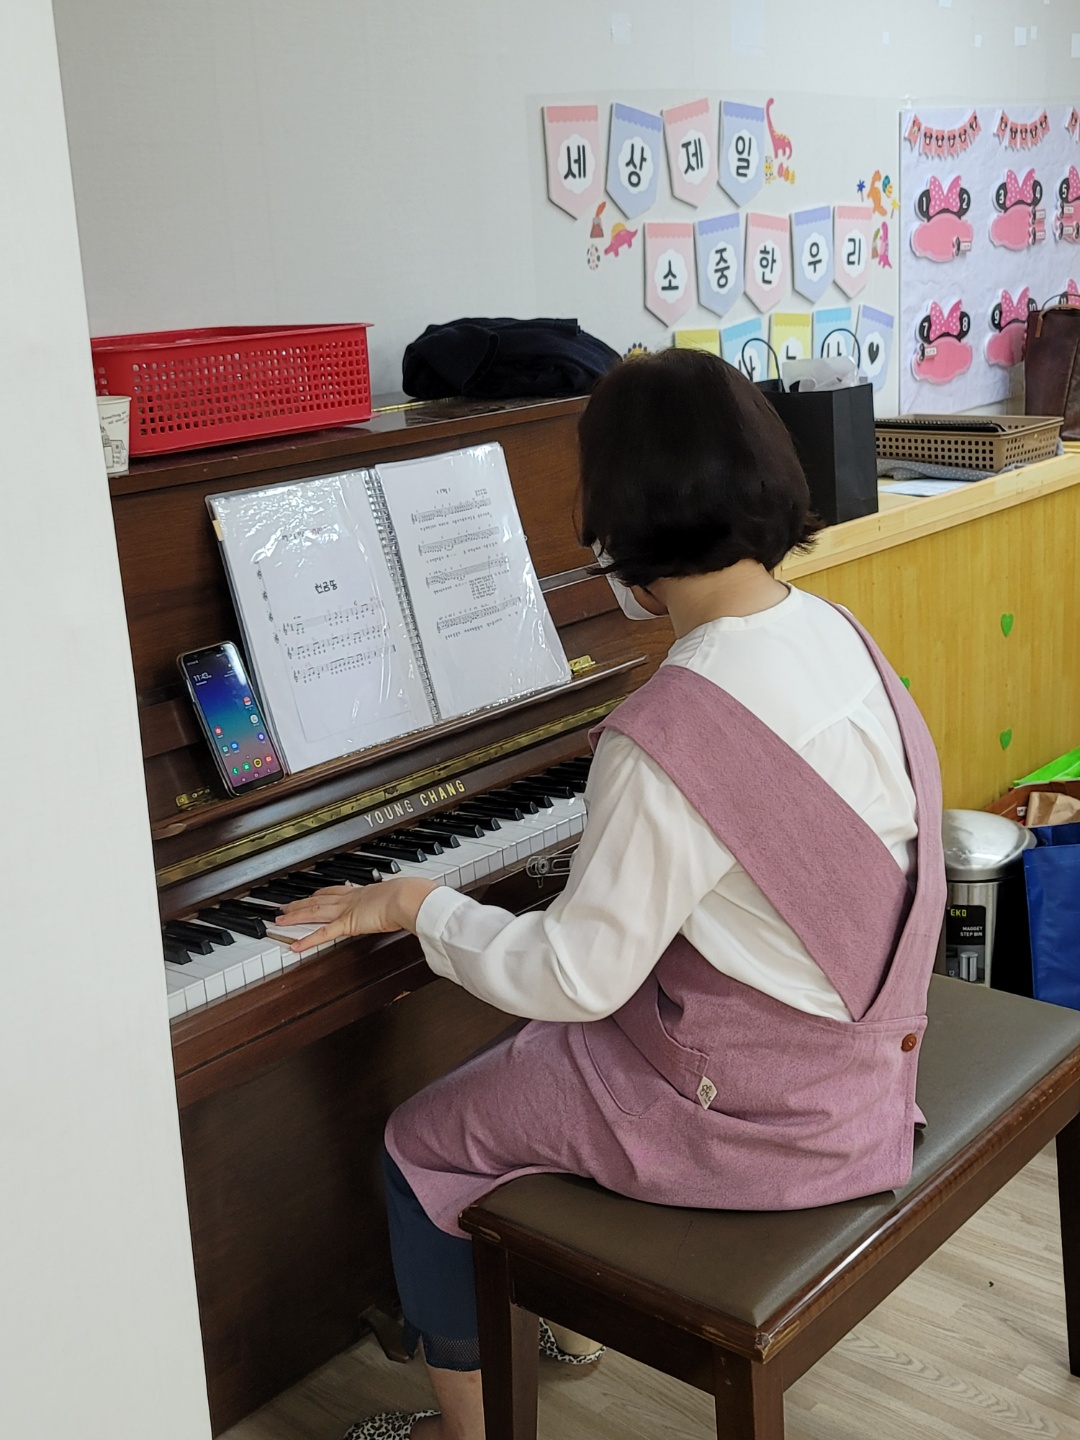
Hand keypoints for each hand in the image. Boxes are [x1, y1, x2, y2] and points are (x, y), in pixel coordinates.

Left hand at [274, 878, 438, 953]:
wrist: (408, 897)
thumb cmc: (409, 896)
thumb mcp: (399, 898)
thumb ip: (397, 903)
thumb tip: (408, 904)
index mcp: (362, 892)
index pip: (334, 892)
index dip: (318, 893)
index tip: (309, 894)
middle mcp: (350, 898)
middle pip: (317, 900)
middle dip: (299, 903)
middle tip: (283, 906)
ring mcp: (347, 910)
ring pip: (314, 912)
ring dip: (295, 916)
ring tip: (280, 920)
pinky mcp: (348, 923)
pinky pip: (323, 934)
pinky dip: (307, 940)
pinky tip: (294, 946)